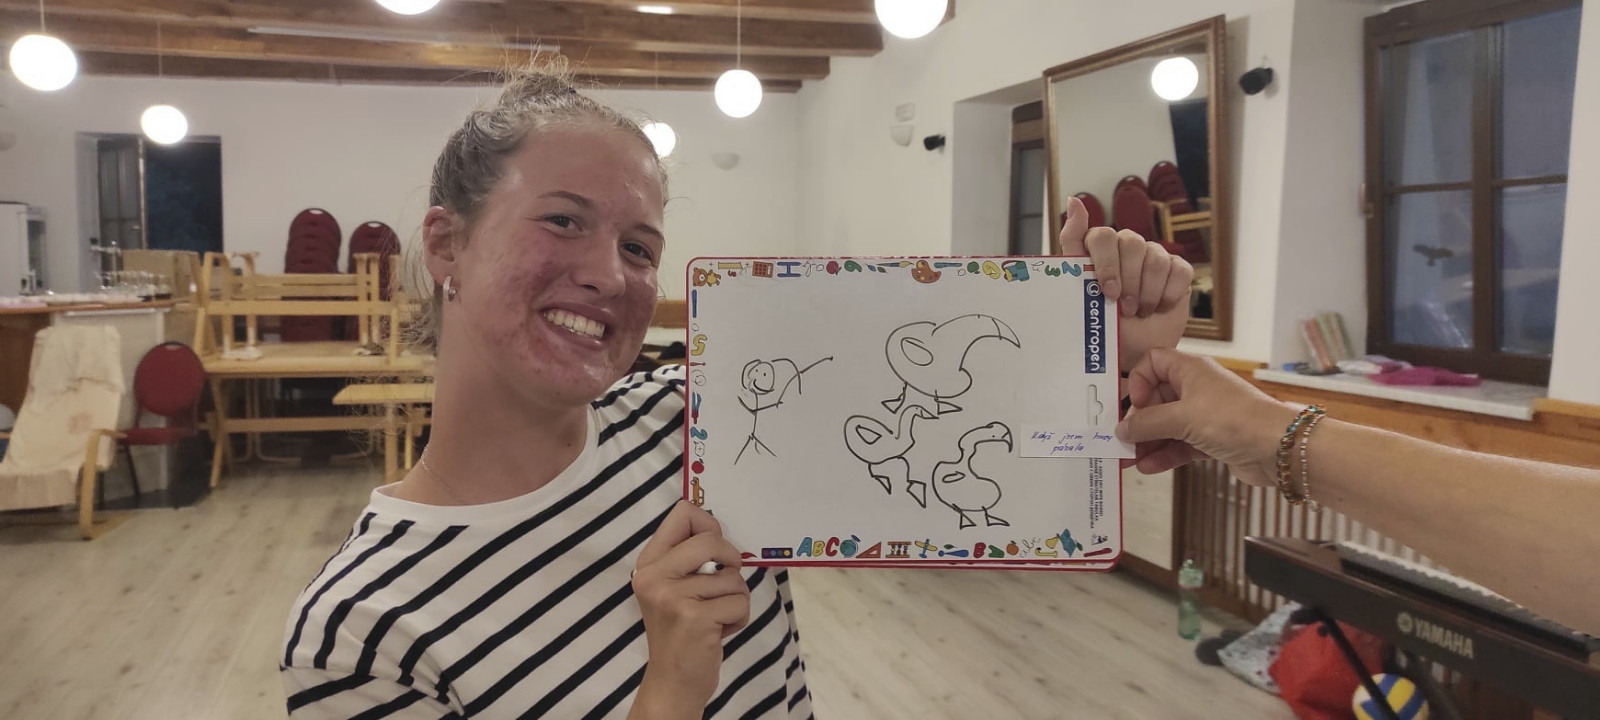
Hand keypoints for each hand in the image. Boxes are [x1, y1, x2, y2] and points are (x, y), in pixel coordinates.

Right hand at [631, 501, 749, 716]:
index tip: (713, 553)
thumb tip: (716, 526)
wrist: (672, 681)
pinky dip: (739, 617)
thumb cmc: (680, 631)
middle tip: (722, 586)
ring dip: (735, 598)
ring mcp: (672, 597)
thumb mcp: (673, 587)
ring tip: (715, 617)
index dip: (709, 527)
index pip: (683, 513)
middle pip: (711, 540)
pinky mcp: (695, 617)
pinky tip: (718, 631)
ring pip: (733, 576)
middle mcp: (654, 576)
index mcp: (649, 563)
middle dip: (730, 562)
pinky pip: (740, 600)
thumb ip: (688, 557)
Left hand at [1058, 196, 1193, 372]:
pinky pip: (1179, 271)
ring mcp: (1154, 255)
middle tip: (1125, 309)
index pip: (1102, 235)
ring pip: (1156, 259)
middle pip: (1132, 244)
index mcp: (1100, 247)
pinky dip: (1168, 294)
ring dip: (1148, 293)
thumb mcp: (1078, 288)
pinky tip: (1159, 308)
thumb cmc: (1102, 320)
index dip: (1107, 263)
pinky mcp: (1177, 269)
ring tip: (1139, 312)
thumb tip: (1073, 200)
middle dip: (1129, 281)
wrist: (1132, 348)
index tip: (1108, 291)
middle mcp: (1127, 246)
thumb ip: (1072, 244)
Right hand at [1115, 349, 1299, 487]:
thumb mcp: (1182, 417)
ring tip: (1128, 460)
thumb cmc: (1234, 419)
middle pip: (1156, 398)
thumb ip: (1147, 423)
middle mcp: (1197, 388)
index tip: (1134, 404)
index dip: (1139, 380)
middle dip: (1138, 421)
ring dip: (1148, 442)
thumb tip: (1122, 430)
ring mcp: (1205, 414)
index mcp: (1190, 370)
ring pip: (1167, 425)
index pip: (1153, 362)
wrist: (1278, 448)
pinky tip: (1149, 467)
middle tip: (1121, 440)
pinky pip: (1180, 443)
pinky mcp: (1212, 438)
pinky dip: (1165, 454)